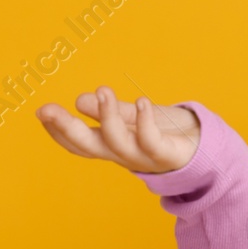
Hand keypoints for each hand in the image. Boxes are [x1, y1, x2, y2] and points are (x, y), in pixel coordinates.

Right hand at [36, 86, 200, 173]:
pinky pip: (151, 141)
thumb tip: (80, 101)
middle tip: (47, 109)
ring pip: (117, 142)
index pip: (78, 142)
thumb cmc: (166, 133)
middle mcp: (123, 154)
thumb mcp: (134, 118)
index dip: (58, 130)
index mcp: (112, 145)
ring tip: (103, 91)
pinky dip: (144, 122)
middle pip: (88, 146)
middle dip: (66, 128)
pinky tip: (142, 101)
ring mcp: (143, 157)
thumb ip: (111, 111)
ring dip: (107, 117)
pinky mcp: (166, 155)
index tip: (41, 112)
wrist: (205, 151)